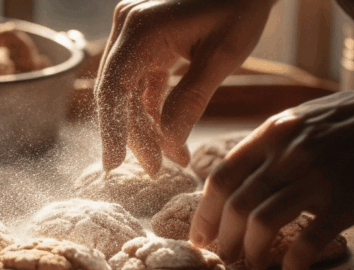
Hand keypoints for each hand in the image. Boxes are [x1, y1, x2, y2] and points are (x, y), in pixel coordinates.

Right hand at [95, 0, 276, 174]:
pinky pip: (142, 83)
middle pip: (117, 93)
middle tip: (154, 169)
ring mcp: (135, 34)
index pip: (114, 87)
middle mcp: (129, 28)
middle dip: (133, 134)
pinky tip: (169, 137)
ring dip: (145, 126)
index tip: (114, 164)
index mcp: (142, 28)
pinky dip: (153, 110)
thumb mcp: (221, 57)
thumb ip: (191, 100)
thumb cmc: (241, 8)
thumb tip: (168, 144)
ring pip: (128, 92)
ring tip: (168, 158)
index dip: (112, 128)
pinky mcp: (146, 42)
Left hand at [189, 59, 353, 269]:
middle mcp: (288, 152)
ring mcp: (317, 175)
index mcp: (272, 132)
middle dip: (224, 239)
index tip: (200, 236)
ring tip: (251, 265)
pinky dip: (294, 261)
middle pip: (236, 204)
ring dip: (250, 252)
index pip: (221, 177)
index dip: (205, 213)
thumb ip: (269, 146)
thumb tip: (237, 180)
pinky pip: (309, 239)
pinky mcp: (347, 198)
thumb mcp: (301, 118)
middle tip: (224, 258)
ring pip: (262, 222)